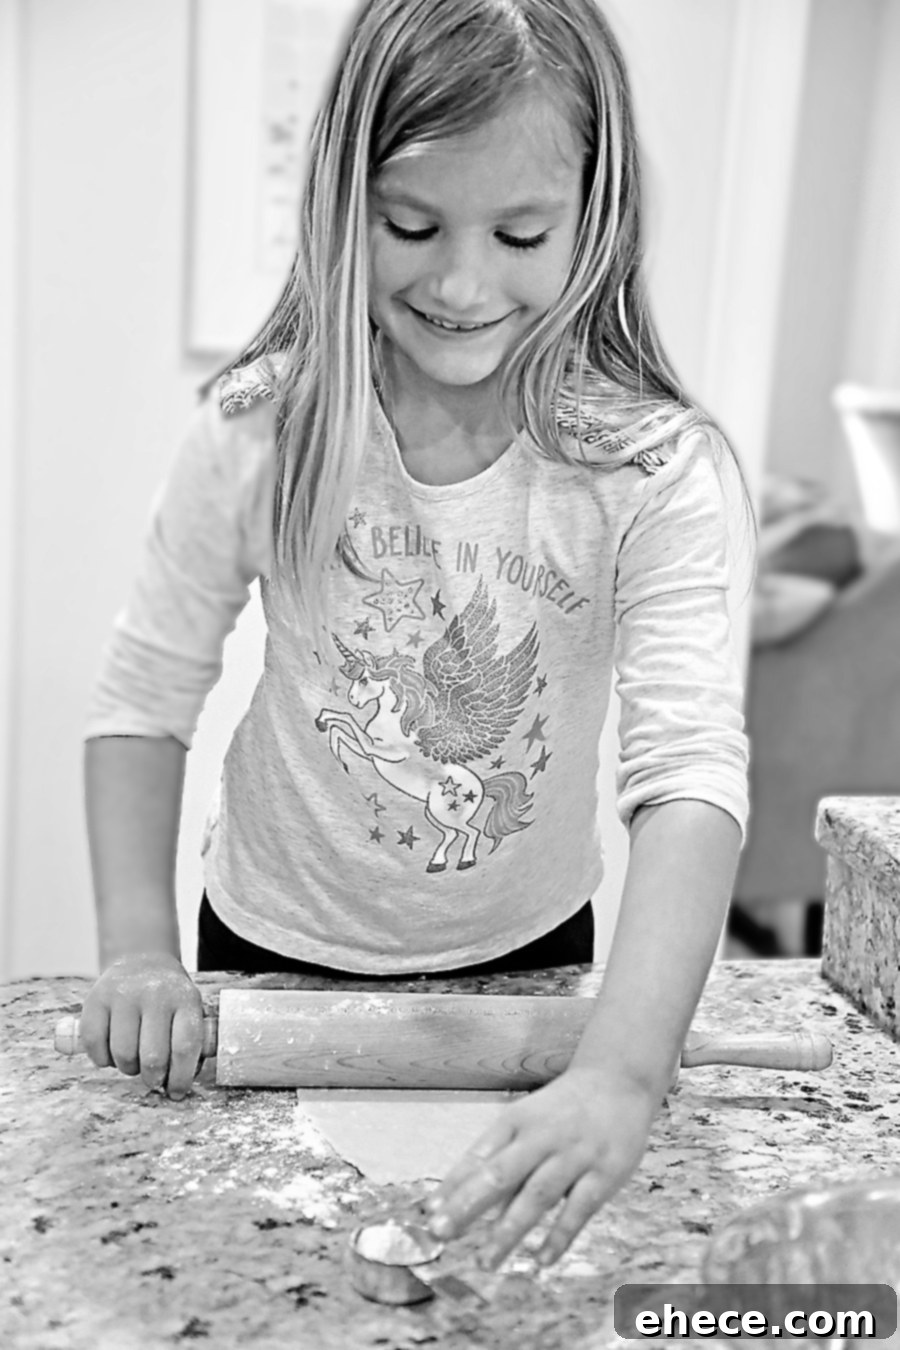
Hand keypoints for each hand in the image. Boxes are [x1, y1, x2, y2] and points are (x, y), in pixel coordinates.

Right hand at [79, 952, 204, 1098]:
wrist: (141, 960)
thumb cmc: (169, 998)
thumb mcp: (188, 1010)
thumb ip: (188, 1044)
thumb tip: (178, 1087)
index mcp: (185, 999)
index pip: (185, 1046)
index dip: (181, 1077)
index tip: (177, 1093)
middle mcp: (155, 994)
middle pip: (153, 1056)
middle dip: (153, 1079)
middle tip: (153, 1080)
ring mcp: (124, 995)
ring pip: (123, 1054)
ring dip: (128, 1068)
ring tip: (134, 1061)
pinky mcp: (96, 998)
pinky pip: (94, 1045)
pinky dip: (102, 1059)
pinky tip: (112, 1052)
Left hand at [424, 1065, 662, 1268]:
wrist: (619, 1081)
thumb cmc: (562, 1108)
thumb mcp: (526, 1119)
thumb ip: (500, 1157)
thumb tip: (465, 1199)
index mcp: (517, 1120)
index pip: (479, 1155)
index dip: (454, 1184)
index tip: (429, 1212)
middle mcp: (542, 1136)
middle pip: (501, 1174)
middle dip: (468, 1205)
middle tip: (441, 1232)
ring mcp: (574, 1155)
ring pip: (536, 1196)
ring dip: (509, 1231)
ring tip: (486, 1261)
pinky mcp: (604, 1173)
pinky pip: (579, 1210)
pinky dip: (559, 1237)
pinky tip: (541, 1260)